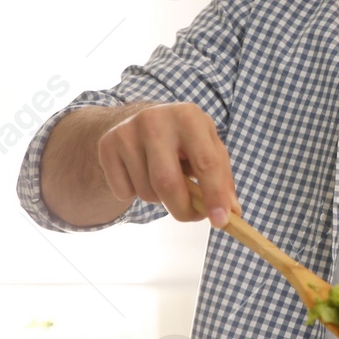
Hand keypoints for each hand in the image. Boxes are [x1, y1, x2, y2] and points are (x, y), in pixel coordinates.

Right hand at [98, 103, 240, 225]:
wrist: (140, 119)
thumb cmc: (184, 140)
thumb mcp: (209, 148)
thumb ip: (222, 180)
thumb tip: (231, 213)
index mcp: (189, 117)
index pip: (206, 162)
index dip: (215, 196)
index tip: (221, 222)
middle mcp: (155, 119)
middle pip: (168, 182)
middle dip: (183, 209)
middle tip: (192, 216)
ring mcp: (127, 131)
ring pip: (147, 192)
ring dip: (160, 200)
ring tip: (164, 180)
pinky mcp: (107, 145)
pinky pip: (124, 192)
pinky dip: (136, 193)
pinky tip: (141, 174)